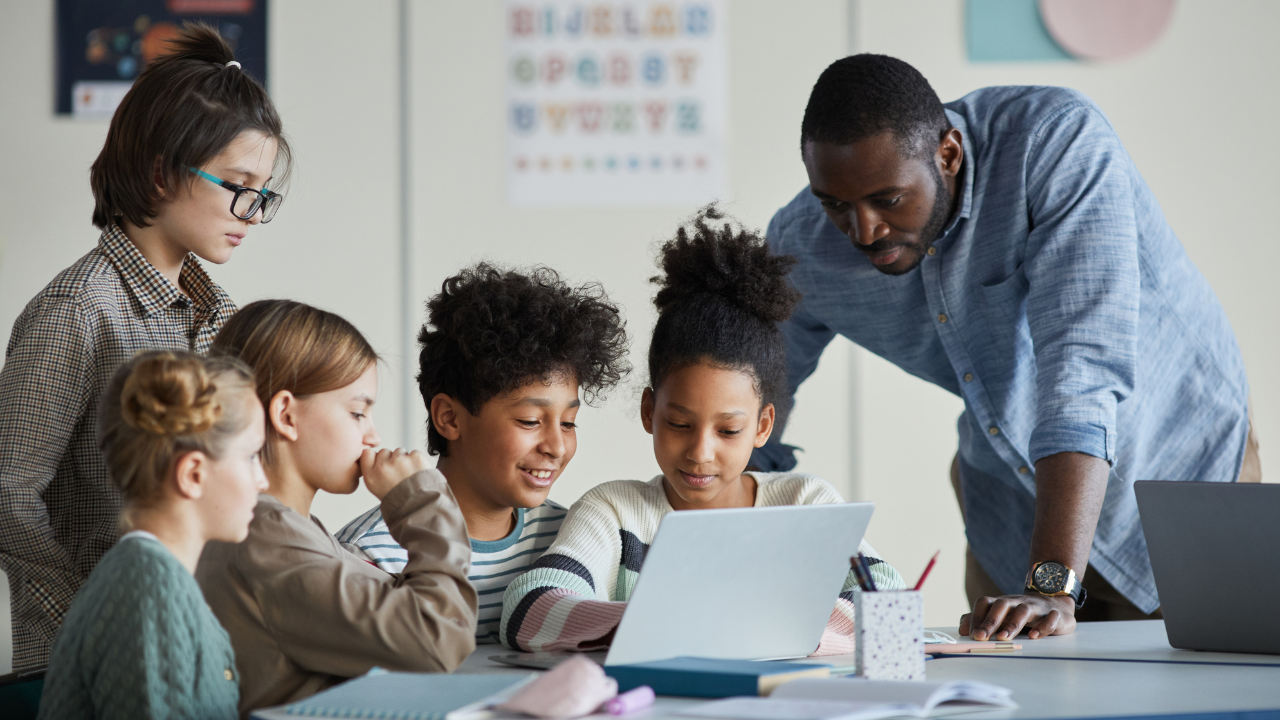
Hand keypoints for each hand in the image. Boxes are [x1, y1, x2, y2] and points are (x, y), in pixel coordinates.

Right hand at [359, 447, 428, 499]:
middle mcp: (383, 467)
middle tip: (398, 474)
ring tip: (409, 476)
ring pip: (400, 451)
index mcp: (371, 476)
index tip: (382, 464)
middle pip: (384, 451)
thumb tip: (377, 457)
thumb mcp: (377, 489)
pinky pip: (414, 453)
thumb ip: (374, 472)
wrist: (420, 506)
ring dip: (404, 459)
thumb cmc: (399, 500)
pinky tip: (418, 473)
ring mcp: (399, 461)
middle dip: (391, 459)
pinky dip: (417, 461)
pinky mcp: (415, 458)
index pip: (367, 453)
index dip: (376, 458)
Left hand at [959, 593, 1075, 640]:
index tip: (971, 636)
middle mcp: (1017, 602)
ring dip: (1012, 624)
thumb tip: (962, 629)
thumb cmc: (1023, 614)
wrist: (1056, 604)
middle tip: (981, 638)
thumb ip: (980, 621)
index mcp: (1003, 603)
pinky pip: (1050, 618)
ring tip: (1003, 638)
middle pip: (1001, 605)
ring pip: (1023, 610)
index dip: (976, 617)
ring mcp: (1037, 606)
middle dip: (990, 621)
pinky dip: (1042, 626)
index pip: (985, 603)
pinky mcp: (1055, 614)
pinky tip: (1034, 636)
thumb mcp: (1001, 616)